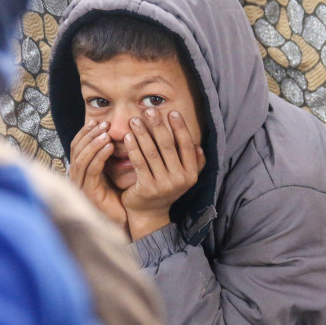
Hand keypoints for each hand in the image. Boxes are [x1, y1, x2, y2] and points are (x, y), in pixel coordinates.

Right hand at [69, 120, 127, 230]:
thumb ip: (109, 154)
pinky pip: (92, 170)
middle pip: (76, 150)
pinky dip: (99, 156)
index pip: (77, 147)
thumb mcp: (114, 170)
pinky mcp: (89, 193)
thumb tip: (113, 130)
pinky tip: (109, 147)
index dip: (85, 133)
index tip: (97, 121)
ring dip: (94, 143)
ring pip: (82, 159)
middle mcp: (77, 178)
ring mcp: (80, 186)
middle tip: (103, 124)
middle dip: (89, 135)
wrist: (128, 218)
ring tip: (106, 133)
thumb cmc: (123, 193)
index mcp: (81, 171)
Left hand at [122, 108, 204, 239]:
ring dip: (143, 133)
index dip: (180, 128)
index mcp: (191, 174)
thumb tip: (198, 146)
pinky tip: (127, 136)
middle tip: (149, 110)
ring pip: (152, 152)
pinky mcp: (146, 188)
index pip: (186, 146)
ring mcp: (163, 185)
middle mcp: (180, 180)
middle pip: (168, 146)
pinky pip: (139, 163)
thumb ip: (193, 162)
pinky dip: (133, 148)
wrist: (149, 214)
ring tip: (135, 119)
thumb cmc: (165, 189)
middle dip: (158, 126)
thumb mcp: (183, 177)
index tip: (172, 112)